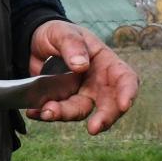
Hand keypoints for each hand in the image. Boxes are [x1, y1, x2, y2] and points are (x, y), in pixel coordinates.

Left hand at [27, 20, 138, 134]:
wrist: (35, 41)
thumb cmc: (58, 33)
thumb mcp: (63, 32)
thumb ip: (72, 45)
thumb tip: (81, 65)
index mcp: (106, 63)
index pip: (125, 79)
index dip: (128, 93)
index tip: (124, 105)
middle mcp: (98, 83)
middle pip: (108, 105)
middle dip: (104, 118)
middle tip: (93, 128)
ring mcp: (81, 94)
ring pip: (79, 111)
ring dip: (65, 114)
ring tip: (46, 111)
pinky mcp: (62, 101)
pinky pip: (57, 111)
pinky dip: (45, 113)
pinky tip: (33, 111)